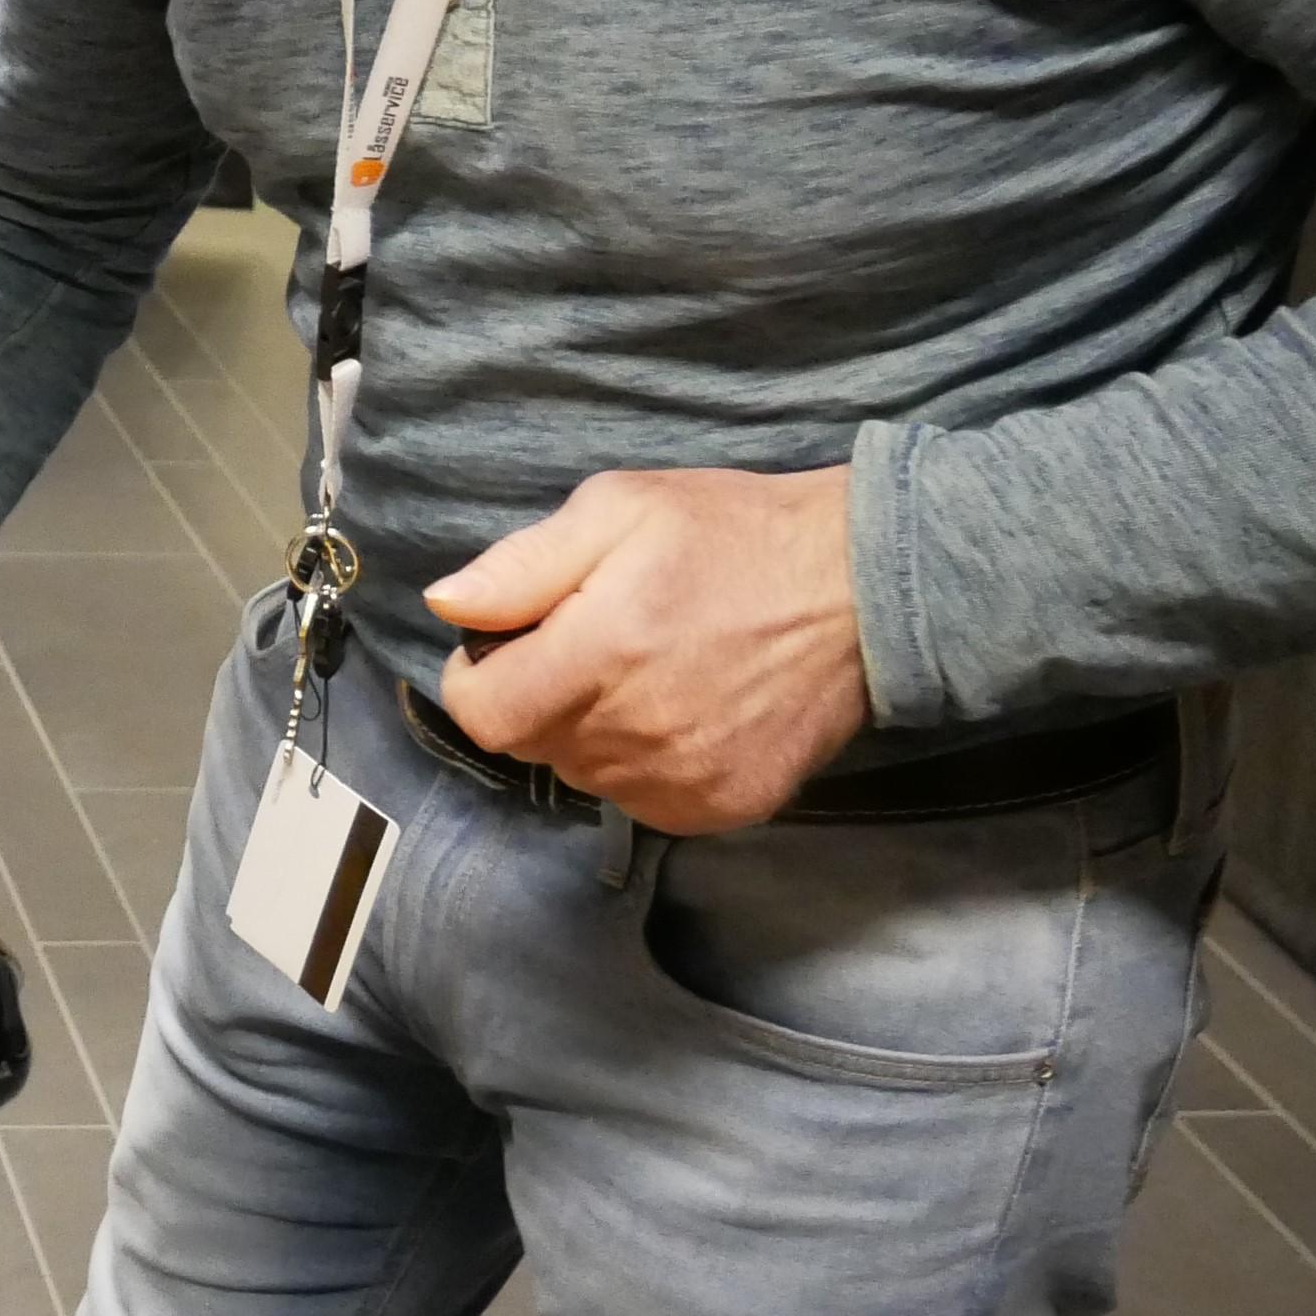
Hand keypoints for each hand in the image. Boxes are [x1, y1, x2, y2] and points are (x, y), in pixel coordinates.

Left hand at [424, 466, 868, 831]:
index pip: (484, 716)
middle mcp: (638, 735)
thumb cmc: (735, 534)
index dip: (476, 679)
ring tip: (643, 669)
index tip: (504, 645)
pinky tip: (679, 708)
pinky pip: (643, 799)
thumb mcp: (621, 509)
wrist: (868, 589)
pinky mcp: (727, 806)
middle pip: (531, 744)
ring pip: (584, 775)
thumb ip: (522, 564)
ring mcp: (686, 781)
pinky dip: (641, 762)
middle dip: (536, 694)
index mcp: (603, 656)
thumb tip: (447, 605)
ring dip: (589, 731)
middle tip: (588, 641)